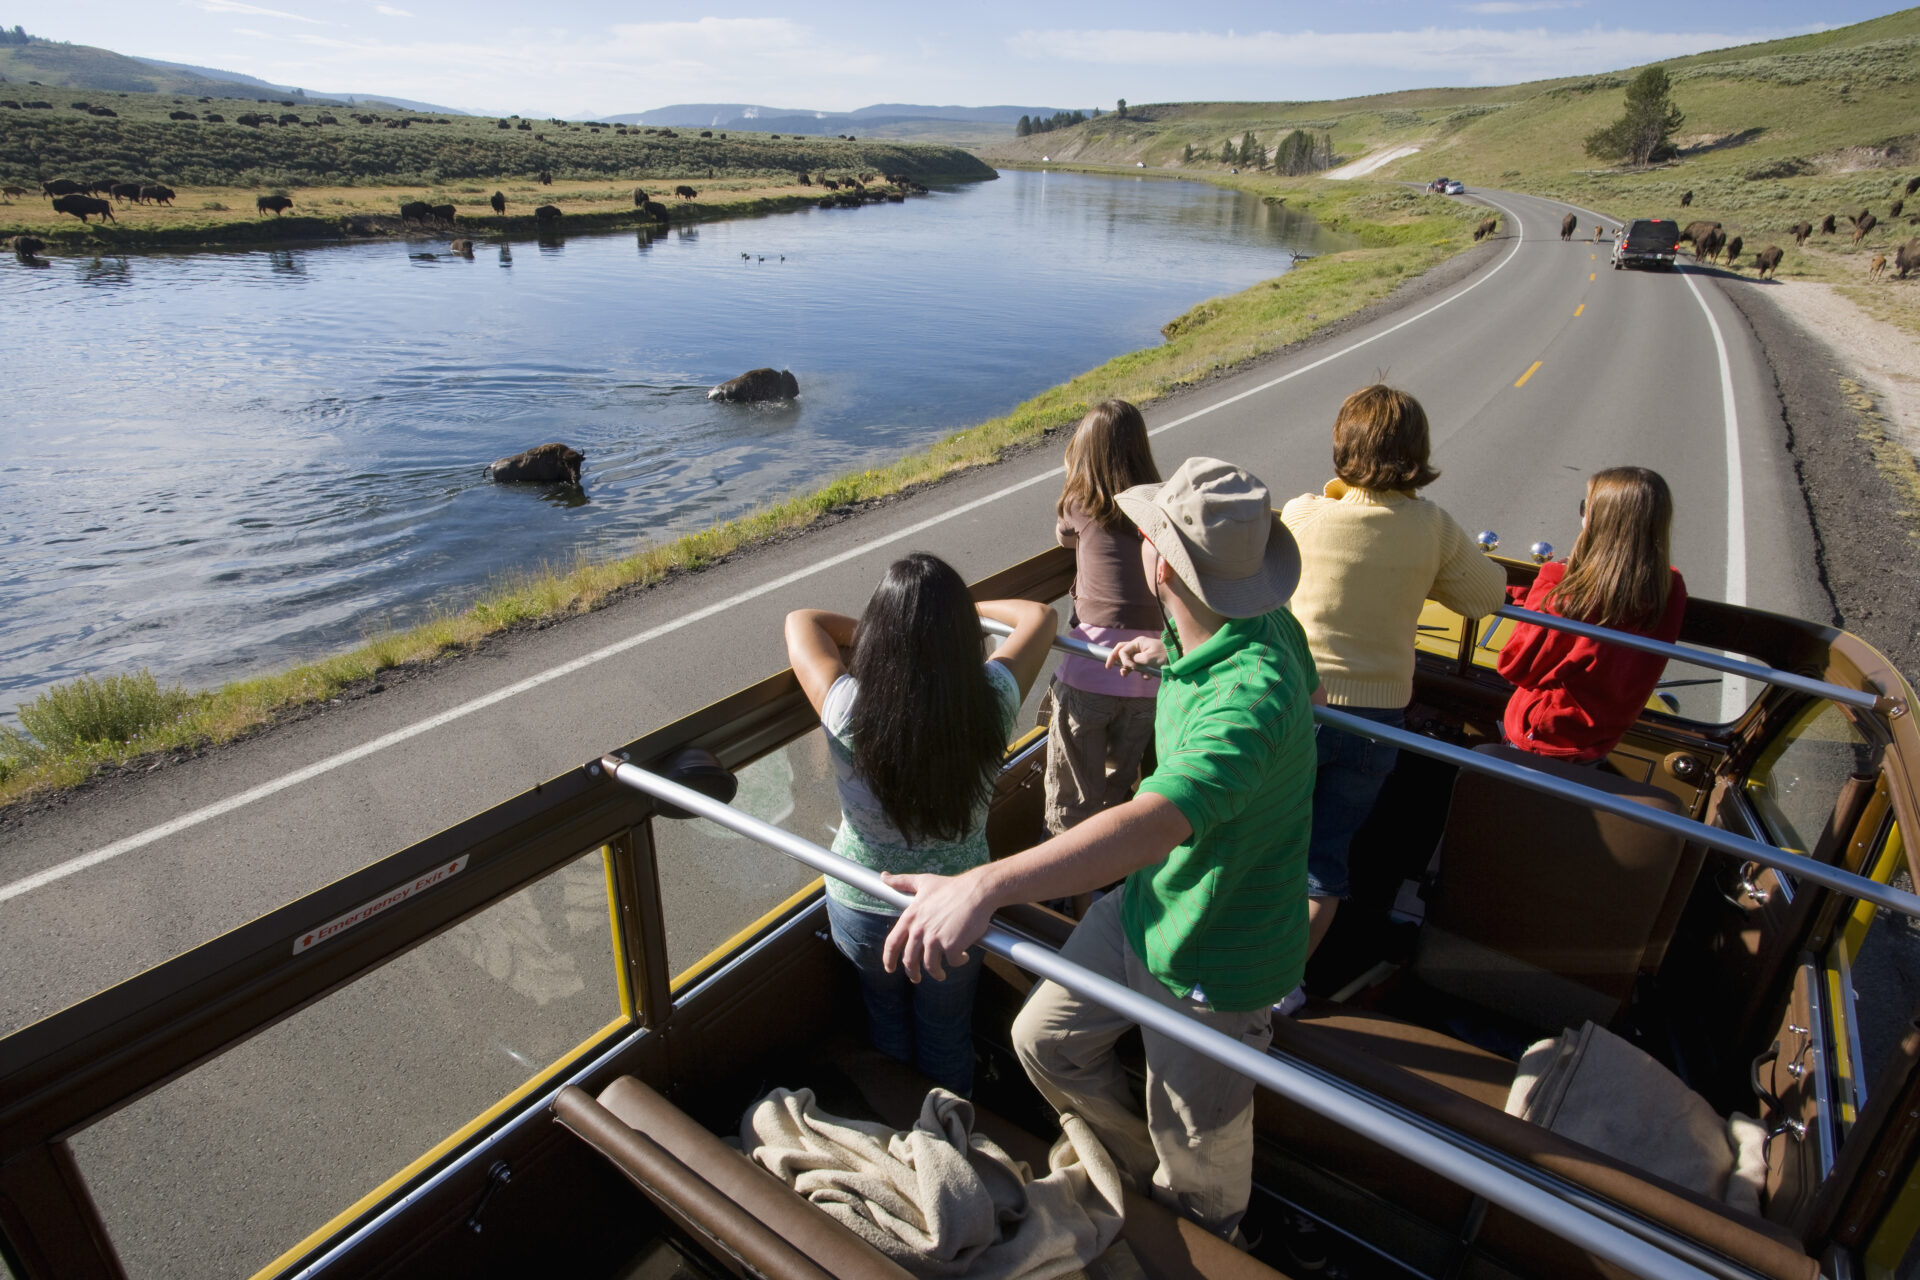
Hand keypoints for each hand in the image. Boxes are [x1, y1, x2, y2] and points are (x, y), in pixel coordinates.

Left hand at [880, 869, 995, 982]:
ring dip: (936, 973)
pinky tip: (962, 957)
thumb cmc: (952, 886)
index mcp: (910, 917)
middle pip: (909, 960)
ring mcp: (935, 939)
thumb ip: (902, 882)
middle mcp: (919, 930)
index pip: (892, 943)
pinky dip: (958, 962)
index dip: (888, 959)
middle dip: (912, 972)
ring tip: (941, 973)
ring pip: (930, 966)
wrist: (977, 891)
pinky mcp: (952, 946)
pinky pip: (952, 962)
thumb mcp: (924, 882)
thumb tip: (883, 877)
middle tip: (916, 978)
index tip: (890, 968)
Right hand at [1105, 635, 1166, 676]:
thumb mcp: (1148, 658)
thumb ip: (1135, 660)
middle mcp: (1139, 646)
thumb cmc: (1165, 655)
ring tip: (1125, 675)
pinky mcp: (1148, 661)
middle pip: (1122, 652)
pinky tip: (1148, 676)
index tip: (1128, 668)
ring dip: (1128, 669)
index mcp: (1138, 642)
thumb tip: (1128, 663)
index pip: (1122, 649)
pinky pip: (1140, 666)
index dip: (1121, 659)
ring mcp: (1143, 653)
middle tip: (1108, 667)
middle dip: (1116, 660)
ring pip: (1130, 660)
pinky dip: (1142, 672)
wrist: (1179, 658)